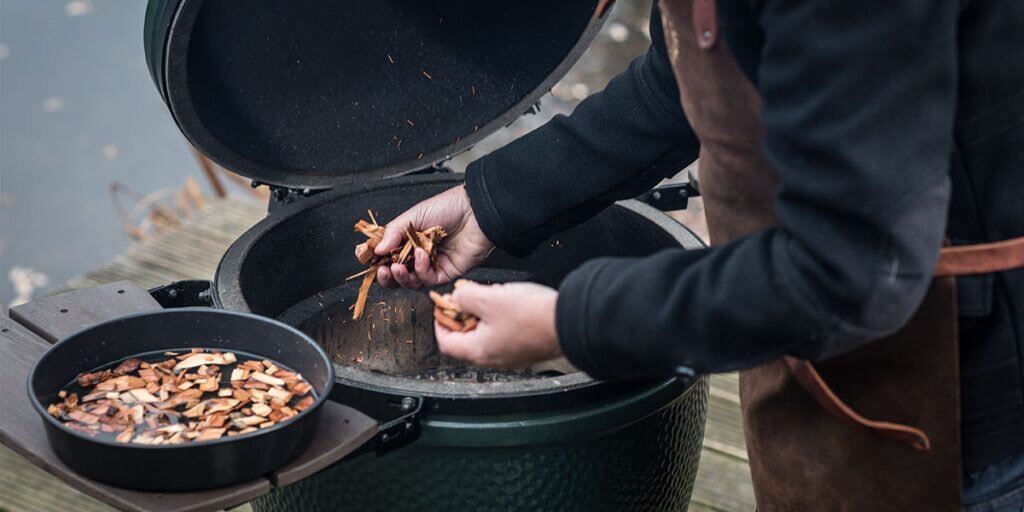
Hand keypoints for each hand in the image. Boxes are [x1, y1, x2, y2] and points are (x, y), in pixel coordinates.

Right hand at [372, 185, 493, 288]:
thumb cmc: (447, 208)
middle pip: (396, 274)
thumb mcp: (413, 216)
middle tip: (381, 270)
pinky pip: (428, 279)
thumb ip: (393, 233)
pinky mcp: (446, 273)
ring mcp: (432, 265)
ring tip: (397, 266)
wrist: (475, 212)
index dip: (375, 259)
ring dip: (401, 277)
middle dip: (385, 275)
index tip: (364, 257)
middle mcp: (418, 254)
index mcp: (408, 239)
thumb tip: (376, 250)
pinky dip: (421, 270)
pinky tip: (421, 256)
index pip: (386, 254)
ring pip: (410, 281)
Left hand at [435, 281, 561, 367]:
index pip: (445, 342)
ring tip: (490, 297)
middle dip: (462, 316)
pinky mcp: (525, 349)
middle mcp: (493, 359)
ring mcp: (511, 356)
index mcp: (478, 351)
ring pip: (486, 336)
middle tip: (466, 298)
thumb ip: (465, 297)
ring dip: (482, 316)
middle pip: (465, 340)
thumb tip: (457, 298)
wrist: (568, 322)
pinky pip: (504, 335)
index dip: (439, 321)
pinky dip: (499, 320)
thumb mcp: (489, 298)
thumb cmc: (532, 316)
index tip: (443, 306)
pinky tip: (508, 305)